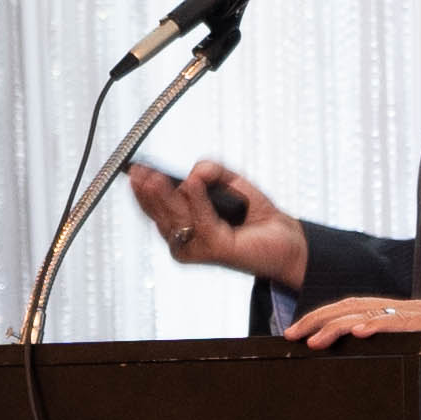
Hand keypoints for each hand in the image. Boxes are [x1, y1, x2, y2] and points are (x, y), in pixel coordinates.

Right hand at [123, 157, 306, 289]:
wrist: (285, 239)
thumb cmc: (255, 214)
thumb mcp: (230, 182)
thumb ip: (211, 171)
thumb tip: (195, 172)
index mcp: (183, 226)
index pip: (154, 209)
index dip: (142, 191)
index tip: (135, 170)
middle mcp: (184, 241)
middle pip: (160, 214)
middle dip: (148, 192)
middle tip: (140, 173)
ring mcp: (197, 248)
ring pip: (176, 216)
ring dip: (166, 195)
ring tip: (155, 177)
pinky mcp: (215, 249)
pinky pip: (202, 219)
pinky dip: (197, 200)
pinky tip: (191, 184)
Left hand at [282, 294, 420, 366]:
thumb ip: (407, 353)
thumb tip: (380, 372)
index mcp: (403, 315)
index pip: (354, 310)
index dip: (323, 318)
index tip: (296, 334)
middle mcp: (408, 309)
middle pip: (354, 307)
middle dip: (319, 320)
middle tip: (290, 335)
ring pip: (373, 314)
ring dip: (339, 325)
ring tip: (314, 338)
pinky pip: (405, 323)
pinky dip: (379, 326)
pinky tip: (358, 333)